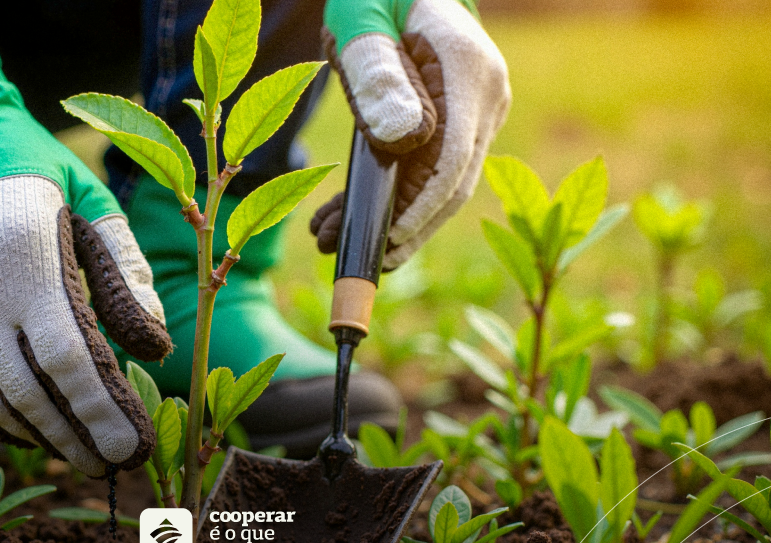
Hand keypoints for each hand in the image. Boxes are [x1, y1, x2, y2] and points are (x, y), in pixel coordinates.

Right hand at [0, 40, 170, 475]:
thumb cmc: (30, 172)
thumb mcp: (88, 200)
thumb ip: (127, 268)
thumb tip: (157, 342)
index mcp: (23, 261)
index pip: (68, 358)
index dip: (101, 411)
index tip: (131, 449)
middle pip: (29, 392)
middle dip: (74, 437)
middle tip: (110, 465)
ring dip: (35, 436)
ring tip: (75, 455)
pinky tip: (26, 432)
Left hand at [312, 0, 510, 268]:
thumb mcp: (365, 22)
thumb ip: (379, 72)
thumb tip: (403, 137)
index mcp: (468, 73)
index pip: (452, 161)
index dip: (420, 210)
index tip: (383, 242)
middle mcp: (484, 98)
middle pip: (450, 185)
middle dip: (398, 228)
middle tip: (337, 252)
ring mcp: (475, 112)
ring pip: (438, 185)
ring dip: (388, 219)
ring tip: (326, 238)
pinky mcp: (458, 121)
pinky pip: (428, 171)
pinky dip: (390, 197)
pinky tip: (345, 216)